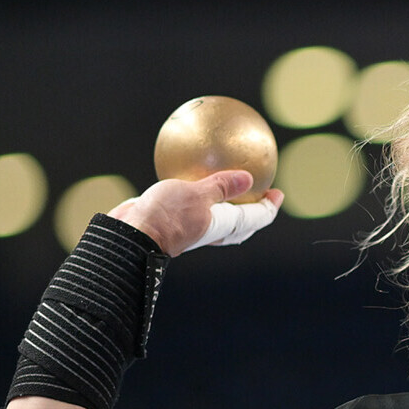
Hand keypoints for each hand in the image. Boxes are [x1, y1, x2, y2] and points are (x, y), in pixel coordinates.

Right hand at [108, 170, 285, 255]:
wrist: (130, 234)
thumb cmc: (166, 215)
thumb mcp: (197, 194)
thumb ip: (222, 186)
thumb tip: (249, 179)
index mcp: (223, 226)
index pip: (255, 219)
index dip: (269, 207)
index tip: (278, 193)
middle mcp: (211, 230)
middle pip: (241, 223)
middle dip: (253, 210)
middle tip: (260, 192)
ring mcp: (192, 227)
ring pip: (217, 217)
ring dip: (226, 204)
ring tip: (228, 184)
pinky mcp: (174, 220)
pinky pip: (193, 205)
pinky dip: (198, 193)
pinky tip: (188, 173)